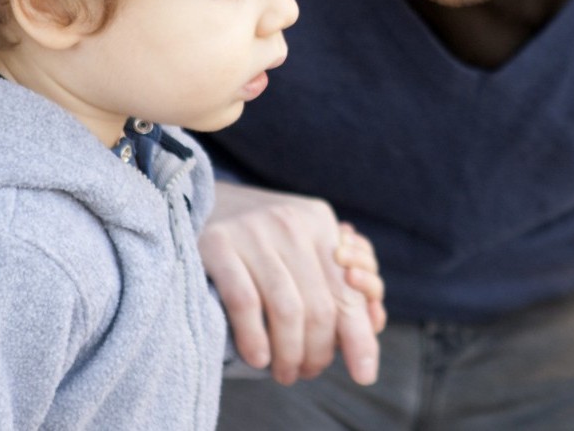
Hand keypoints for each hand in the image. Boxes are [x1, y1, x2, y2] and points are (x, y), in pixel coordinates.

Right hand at [199, 181, 380, 385]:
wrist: (200, 199)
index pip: (347, 291)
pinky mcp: (218, 244)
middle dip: (317, 353)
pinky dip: (254, 338)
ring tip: (284, 373)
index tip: (364, 374)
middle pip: (320, 307)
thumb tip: (372, 328)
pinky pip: (244, 302)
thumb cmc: (260, 239)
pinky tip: (258, 358)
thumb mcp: (302, 245)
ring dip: (289, 354)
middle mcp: (291, 223)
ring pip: (287, 310)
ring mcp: (254, 231)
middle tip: (305, 373)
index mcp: (319, 222)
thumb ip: (335, 283)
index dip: (358, 337)